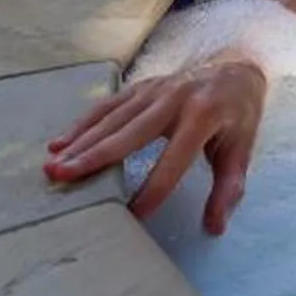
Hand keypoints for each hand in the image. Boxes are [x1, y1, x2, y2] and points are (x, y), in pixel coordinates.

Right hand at [44, 58, 267, 236]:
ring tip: (53, 166)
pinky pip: (107, 105)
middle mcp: (174, 99)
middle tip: (63, 178)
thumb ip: (229, 187)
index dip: (154, 188)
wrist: (236, 68)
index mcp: (203, 116)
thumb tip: (214, 227)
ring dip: (80, 142)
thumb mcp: (243, 150)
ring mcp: (154, 90)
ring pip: (112, 118)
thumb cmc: (238, 116)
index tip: (132, 215)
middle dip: (96, 157)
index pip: (174, 160)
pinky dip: (82, 124)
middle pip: (130, 133)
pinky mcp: (141, 86)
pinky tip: (58, 143)